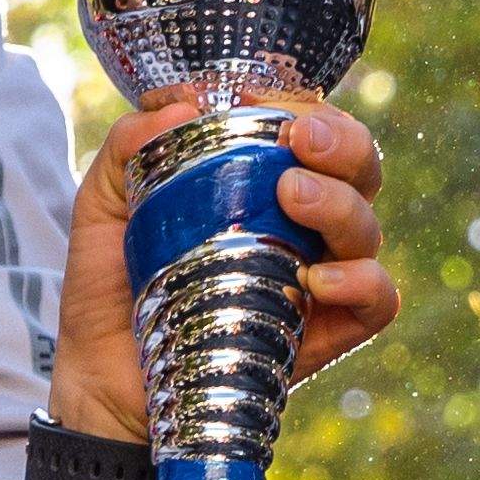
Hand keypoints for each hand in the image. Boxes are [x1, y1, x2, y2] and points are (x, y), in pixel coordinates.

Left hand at [50, 88, 390, 446]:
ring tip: (293, 196)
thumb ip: (128, 146)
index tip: (251, 99)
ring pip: (367, 225)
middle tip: (298, 139)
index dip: (296, 104)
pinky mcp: (327, 333)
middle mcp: (302, 225)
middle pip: (358, 168)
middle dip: (341, 141)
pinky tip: (317, 278)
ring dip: (341, 201)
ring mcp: (319, 277)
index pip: (309, 129)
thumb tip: (181, 105)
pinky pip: (378, 298)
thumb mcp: (103, 205)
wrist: (101, 380)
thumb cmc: (111, 290)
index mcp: (261, 184)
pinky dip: (362, 280)